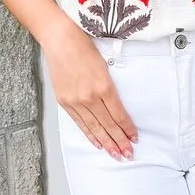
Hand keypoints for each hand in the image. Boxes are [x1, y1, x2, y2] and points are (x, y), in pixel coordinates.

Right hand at [44, 19, 137, 157]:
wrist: (60, 39)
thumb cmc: (84, 47)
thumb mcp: (105, 65)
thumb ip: (110, 88)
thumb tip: (117, 108)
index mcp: (104, 86)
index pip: (119, 114)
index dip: (127, 129)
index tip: (135, 138)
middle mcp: (90, 97)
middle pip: (108, 125)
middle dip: (120, 141)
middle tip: (128, 154)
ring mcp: (75, 101)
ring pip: (94, 127)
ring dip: (107, 142)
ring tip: (116, 154)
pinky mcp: (64, 102)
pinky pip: (80, 123)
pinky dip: (89, 134)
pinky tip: (98, 143)